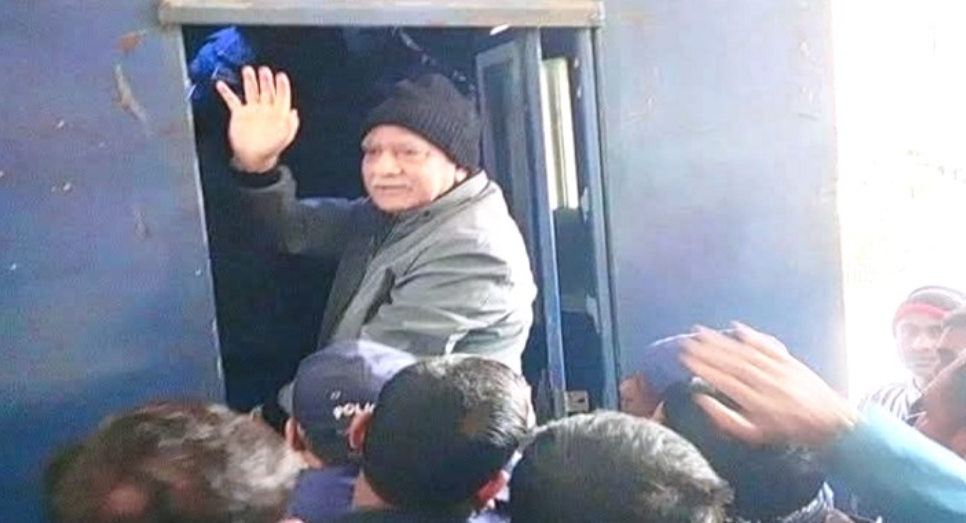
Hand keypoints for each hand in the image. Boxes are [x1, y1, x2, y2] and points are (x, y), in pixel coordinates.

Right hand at [216, 66, 299, 172]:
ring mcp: (252, 111)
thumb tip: (294, 112)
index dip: (282, 86)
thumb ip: (291, 124)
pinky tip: (221, 84)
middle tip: (263, 70)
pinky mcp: (239, 115)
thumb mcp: (285, 137)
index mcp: (278, 113)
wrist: (253, 159)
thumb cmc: (270, 149)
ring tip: (247, 70)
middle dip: (265, 80)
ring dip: (249, 81)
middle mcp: (266, 109)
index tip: (281, 76)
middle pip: (266, 90)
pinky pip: (232, 101)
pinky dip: (226, 92)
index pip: (282, 96)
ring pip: (251, 91)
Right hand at [680, 322, 857, 447]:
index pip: (723, 380)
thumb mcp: (754, 434)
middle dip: (707, 350)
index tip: (686, 359)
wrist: (831, 422)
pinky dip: (752, 335)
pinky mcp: (789, 361)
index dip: (703, 368)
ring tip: (702, 331)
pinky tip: (737, 327)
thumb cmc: (789, 431)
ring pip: (745, 351)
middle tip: (687, 340)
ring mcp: (778, 369)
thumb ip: (726, 419)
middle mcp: (766, 382)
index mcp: (756, 401)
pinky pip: (767, 345)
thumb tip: (702, 400)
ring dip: (722, 340)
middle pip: (732, 362)